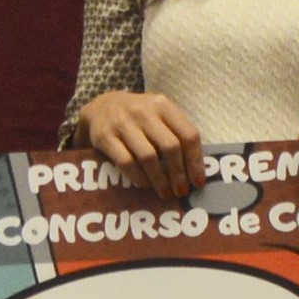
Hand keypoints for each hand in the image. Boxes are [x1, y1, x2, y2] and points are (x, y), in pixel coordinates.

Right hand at [77, 87, 203, 198]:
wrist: (100, 107)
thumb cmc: (138, 117)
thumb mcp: (158, 114)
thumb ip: (175, 133)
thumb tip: (195, 170)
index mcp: (163, 105)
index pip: (188, 134)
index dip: (195, 161)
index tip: (198, 182)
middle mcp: (144, 111)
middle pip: (170, 146)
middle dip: (178, 173)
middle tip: (181, 191)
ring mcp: (123, 123)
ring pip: (148, 157)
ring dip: (160, 180)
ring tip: (165, 192)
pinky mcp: (105, 137)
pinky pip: (126, 162)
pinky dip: (139, 178)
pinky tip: (145, 186)